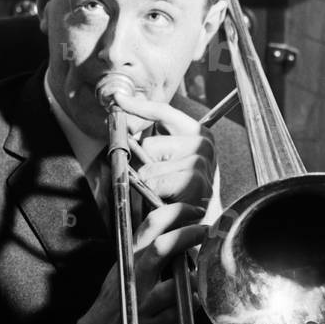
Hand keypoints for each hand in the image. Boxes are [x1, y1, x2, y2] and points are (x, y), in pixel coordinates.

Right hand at [76, 201, 205, 323]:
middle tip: (208, 232)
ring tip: (205, 273)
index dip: (177, 212)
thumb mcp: (125, 268)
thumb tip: (181, 233)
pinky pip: (181, 309)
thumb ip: (149, 251)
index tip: (196, 210)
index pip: (152, 223)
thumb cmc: (120, 300)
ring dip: (195, 276)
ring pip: (174, 283)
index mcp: (130, 256)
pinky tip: (197, 299)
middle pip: (163, 247)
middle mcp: (135, 275)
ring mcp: (145, 300)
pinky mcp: (155, 323)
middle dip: (190, 235)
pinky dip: (194, 301)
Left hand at [112, 92, 215, 209]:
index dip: (137, 106)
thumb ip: (154, 143)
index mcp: (198, 133)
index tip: (118, 99)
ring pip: (148, 167)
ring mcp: (200, 162)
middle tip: (162, 180)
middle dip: (146, 164)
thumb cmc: (184, 193)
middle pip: (149, 143)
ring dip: (151, 184)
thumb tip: (126, 128)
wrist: (206, 223)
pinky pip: (154, 184)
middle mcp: (203, 143)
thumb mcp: (171, 161)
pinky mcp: (195, 182)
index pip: (163, 112)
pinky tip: (170, 201)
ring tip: (168, 194)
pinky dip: (154, 196)